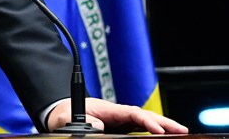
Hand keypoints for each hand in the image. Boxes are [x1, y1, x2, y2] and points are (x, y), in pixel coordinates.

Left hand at [48, 97, 188, 133]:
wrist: (63, 113)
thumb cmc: (66, 113)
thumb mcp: (69, 118)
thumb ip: (83, 121)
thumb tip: (99, 126)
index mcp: (107, 109)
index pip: (131, 113)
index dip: (146, 120)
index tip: (158, 130)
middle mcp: (117, 114)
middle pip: (144, 116)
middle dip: (163, 122)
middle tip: (182, 130)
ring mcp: (121, 121)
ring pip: (145, 122)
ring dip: (162, 127)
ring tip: (180, 132)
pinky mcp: (121, 128)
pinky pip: (140, 129)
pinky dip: (152, 131)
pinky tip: (163, 136)